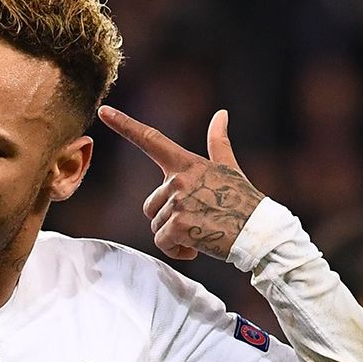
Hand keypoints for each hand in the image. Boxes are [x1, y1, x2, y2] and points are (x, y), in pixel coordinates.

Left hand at [97, 106, 263, 261]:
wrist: (258, 231)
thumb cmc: (244, 201)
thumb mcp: (230, 168)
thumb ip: (218, 143)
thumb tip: (221, 114)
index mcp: (187, 163)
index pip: (151, 140)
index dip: (125, 124)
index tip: (103, 111)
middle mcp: (178, 179)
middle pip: (150, 206)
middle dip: (168, 219)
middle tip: (198, 221)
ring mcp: (177, 202)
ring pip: (156, 226)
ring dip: (174, 236)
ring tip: (201, 231)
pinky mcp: (177, 225)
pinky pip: (162, 242)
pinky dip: (177, 250)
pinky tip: (197, 246)